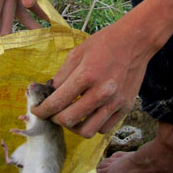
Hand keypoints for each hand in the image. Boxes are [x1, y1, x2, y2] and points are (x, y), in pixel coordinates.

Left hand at [32, 0, 172, 137]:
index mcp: (86, 75)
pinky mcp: (126, 107)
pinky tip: (89, 113)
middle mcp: (101, 92)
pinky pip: (104, 128)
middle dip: (55, 118)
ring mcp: (115, 102)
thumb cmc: (104, 43)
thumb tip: (47, 92)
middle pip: (69, 120)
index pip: (57, 103)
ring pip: (87, 131)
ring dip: (74, 127)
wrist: (135, 41)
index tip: (37, 111)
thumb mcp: (78, 52)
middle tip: (53, 112)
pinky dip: (93, 125)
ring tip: (70, 116)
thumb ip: (61, 75)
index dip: (42, 110)